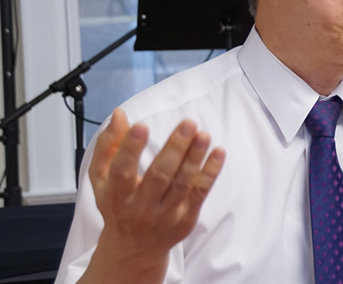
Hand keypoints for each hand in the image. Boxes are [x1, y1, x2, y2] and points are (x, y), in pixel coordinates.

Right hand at [79, 109, 225, 283]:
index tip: (141, 125)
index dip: (130, 148)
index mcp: (116, 196)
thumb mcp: (102, 179)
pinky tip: (218, 152)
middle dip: (175, 148)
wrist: (133, 249)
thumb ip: (108, 145)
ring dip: (195, 157)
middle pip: (159, 176)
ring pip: (182, 184)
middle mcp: (141, 208)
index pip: (122, 171)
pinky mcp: (186, 218)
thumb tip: (120, 114)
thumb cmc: (117, 205)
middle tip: (188, 123)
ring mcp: (165, 215)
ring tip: (203, 135)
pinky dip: (211, 172)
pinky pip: (200, 193)